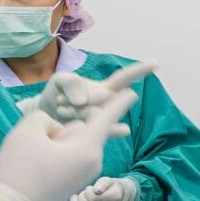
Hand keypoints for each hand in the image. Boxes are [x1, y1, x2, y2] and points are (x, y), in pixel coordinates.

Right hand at [0, 75, 140, 200]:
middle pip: (79, 130)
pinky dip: (51, 156)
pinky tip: (33, 170)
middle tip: (36, 148)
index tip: (132, 93)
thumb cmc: (18, 169)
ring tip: (31, 162)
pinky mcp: (71, 184)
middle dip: (61, 129)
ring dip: (54, 143)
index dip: (118, 103)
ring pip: (70, 143)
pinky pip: (65, 158)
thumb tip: (55, 131)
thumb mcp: (27, 130)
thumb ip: (46, 118)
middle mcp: (92, 164)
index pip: (106, 119)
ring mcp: (82, 176)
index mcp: (88, 149)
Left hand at [21, 63, 152, 126]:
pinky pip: (108, 133)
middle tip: (59, 102)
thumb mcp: (60, 81)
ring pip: (99, 115)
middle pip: (106, 99)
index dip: (140, 70)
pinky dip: (115, 129)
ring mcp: (104, 121)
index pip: (125, 78)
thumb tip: (84, 100)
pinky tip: (123, 129)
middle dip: (82, 99)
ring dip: (74, 112)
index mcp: (104, 89)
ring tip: (60, 111)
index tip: (156, 63)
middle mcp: (109, 105)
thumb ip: (70, 83)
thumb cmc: (56, 96)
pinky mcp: (95, 137)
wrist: (43, 121)